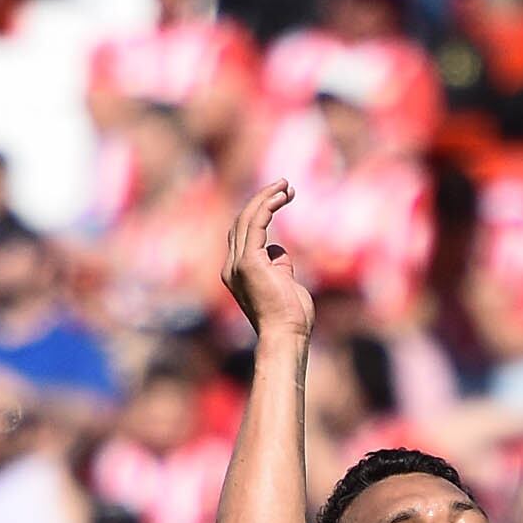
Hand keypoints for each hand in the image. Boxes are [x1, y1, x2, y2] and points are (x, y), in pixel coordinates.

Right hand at [222, 182, 317, 340]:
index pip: (243, 234)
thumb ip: (278, 265)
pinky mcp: (249, 262)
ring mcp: (238, 264)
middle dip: (263, 200)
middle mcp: (232, 267)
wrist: (286, 336)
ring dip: (266, 198)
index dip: (260, 213)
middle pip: (241, 222)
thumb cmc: (291, 317)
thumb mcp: (284, 283)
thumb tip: (277, 249)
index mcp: (237, 272)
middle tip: (286, 186)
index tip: (281, 199)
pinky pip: (256, 223)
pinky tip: (282, 196)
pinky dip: (268, 206)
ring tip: (286, 186)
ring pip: (246, 219)